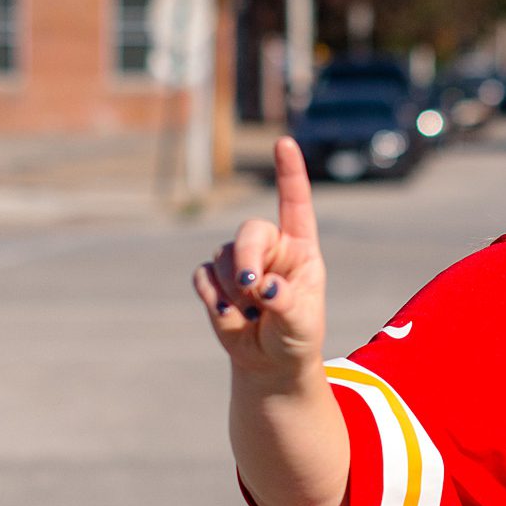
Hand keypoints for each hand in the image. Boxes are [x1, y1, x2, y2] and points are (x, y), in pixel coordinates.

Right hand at [194, 138, 325, 379]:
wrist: (271, 362)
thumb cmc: (296, 336)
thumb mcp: (302, 323)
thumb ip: (286, 302)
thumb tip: (262, 287)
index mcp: (301, 247)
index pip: (295, 203)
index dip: (289, 172)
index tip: (284, 142)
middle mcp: (271, 246)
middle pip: (249, 231)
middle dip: (246, 257)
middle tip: (251, 288)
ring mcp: (240, 260)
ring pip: (223, 258)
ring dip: (233, 291)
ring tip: (251, 317)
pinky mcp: (215, 279)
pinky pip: (203, 277)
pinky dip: (213, 299)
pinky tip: (230, 317)